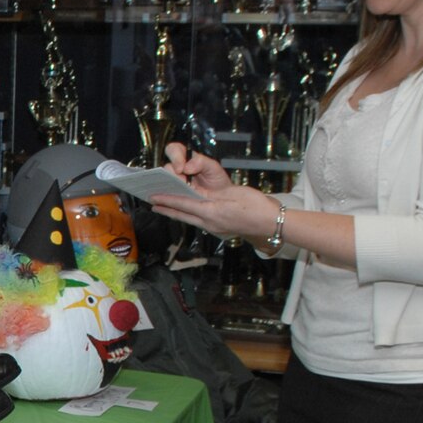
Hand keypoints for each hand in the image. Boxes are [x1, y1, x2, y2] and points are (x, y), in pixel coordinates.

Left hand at [150, 149, 282, 243]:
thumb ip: (213, 197)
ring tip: (161, 207)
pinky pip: (196, 220)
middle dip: (166, 209)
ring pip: (188, 218)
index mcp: (212, 212)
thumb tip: (197, 198)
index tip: (154, 198)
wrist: (271, 222)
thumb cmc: (256, 206)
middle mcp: (209, 223)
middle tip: (151, 204)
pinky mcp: (217, 227)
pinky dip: (186, 214)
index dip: (168, 201)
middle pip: (182, 215)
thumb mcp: (233, 196)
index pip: (184, 205)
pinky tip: (183, 211)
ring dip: (174, 212)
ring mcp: (213, 227)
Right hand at [162, 142, 231, 193]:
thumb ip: (201, 162)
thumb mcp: (214, 168)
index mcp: (188, 158)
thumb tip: (187, 166)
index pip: (174, 149)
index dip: (174, 156)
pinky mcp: (173, 194)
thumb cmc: (218, 181)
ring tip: (175, 191)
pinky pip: (163, 193)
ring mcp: (175, 182)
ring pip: (163, 180)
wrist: (221, 197)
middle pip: (166, 165)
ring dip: (166, 185)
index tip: (180, 167)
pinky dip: (162, 195)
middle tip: (182, 181)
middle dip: (172, 173)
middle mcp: (179, 169)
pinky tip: (165, 198)